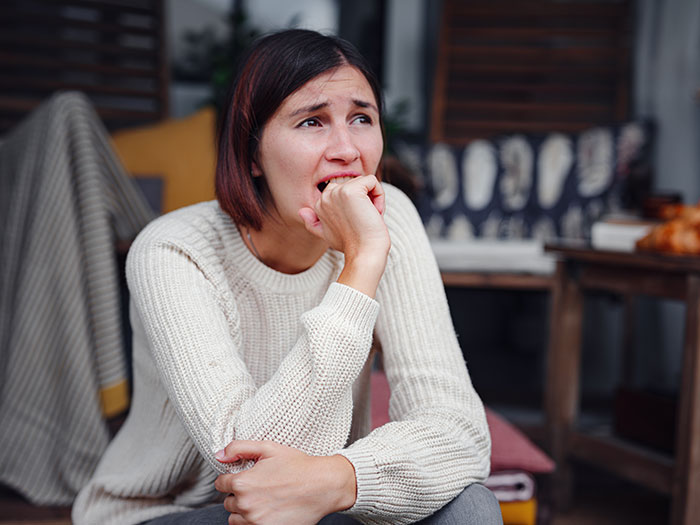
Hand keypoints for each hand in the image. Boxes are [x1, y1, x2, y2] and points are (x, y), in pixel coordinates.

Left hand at [214, 440, 355, 524]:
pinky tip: (267, 511)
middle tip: (259, 487)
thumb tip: (219, 455)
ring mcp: (255, 522)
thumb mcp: (268, 448)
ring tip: (263, 500)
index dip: (232, 478)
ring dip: (243, 511)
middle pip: (227, 502)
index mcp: (243, 483)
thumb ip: (239, 448)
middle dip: (239, 494)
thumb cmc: (297, 465)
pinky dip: (253, 522)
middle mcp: (245, 505)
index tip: (246, 476)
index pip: (220, 483)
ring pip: (235, 519)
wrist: (323, 486)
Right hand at [298, 175, 389, 296]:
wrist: (364, 254)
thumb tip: (301, 212)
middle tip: (365, 220)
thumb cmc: (351, 246)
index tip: (356, 223)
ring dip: (373, 198)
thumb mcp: (327, 235)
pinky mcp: (352, 190)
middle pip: (354, 184)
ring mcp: (337, 192)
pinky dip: (380, 195)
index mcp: (319, 205)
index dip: (355, 206)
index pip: (343, 191)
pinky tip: (375, 211)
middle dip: (365, 199)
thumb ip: (313, 223)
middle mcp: (325, 197)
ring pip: (364, 182)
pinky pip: (372, 181)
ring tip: (369, 217)